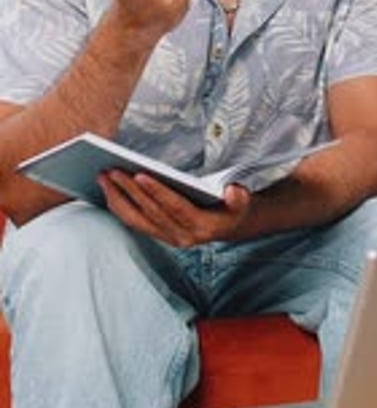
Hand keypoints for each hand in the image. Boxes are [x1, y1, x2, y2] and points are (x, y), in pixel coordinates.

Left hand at [97, 169, 251, 246]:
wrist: (229, 226)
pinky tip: (107, 188)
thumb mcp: (242, 202)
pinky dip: (118, 205)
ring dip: (117, 198)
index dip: (157, 192)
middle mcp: (180, 236)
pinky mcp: (156, 234)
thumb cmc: (232, 208)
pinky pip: (133, 221)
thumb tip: (233, 191)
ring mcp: (166, 237)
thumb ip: (239, 198)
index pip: (174, 208)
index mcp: (200, 228)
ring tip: (102, 176)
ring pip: (136, 219)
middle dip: (129, 191)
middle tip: (112, 170)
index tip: (139, 174)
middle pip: (150, 212)